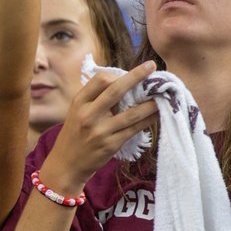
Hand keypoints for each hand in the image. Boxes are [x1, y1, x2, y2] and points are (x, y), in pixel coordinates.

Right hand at [39, 62, 158, 192]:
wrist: (66, 164)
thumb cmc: (74, 134)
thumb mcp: (76, 112)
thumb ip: (94, 99)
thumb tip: (122, 82)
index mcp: (78, 103)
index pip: (100, 80)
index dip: (117, 74)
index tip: (129, 74)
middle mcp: (88, 115)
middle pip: (116, 90)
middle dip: (136, 76)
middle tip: (152, 66)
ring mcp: (100, 131)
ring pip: (131, 113)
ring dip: (150, 103)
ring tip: (164, 95)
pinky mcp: (110, 145)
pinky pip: (134, 129)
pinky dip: (148, 120)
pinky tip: (157, 114)